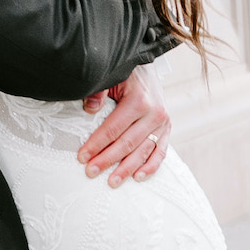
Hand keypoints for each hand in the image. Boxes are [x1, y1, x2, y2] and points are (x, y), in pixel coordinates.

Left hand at [77, 63, 169, 185]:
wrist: (146, 68)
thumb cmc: (125, 74)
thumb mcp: (110, 76)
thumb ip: (99, 91)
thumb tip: (90, 109)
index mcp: (139, 100)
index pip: (113, 128)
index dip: (96, 144)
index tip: (82, 157)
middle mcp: (154, 113)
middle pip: (127, 143)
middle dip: (107, 160)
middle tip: (91, 172)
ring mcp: (163, 123)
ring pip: (143, 151)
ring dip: (127, 169)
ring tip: (112, 181)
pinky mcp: (167, 129)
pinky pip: (160, 152)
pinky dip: (151, 167)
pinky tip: (138, 177)